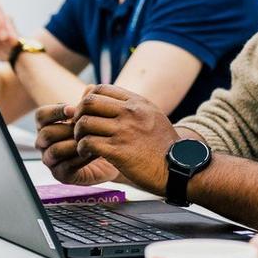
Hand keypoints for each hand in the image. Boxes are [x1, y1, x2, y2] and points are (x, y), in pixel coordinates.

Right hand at [33, 104, 119, 186]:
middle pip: (46, 133)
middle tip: (86, 127)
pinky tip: (94, 151)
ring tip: (92, 139)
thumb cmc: (98, 131)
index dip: (55, 111)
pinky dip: (80, 158)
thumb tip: (90, 88)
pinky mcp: (60, 175)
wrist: (112, 154)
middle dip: (67, 129)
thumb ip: (90, 102)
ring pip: (54, 150)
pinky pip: (65, 166)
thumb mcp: (94, 114)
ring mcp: (50, 160)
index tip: (73, 109)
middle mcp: (44, 143)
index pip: (40, 115)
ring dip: (74, 144)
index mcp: (46, 125)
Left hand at [63, 85, 177, 195]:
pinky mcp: (118, 151)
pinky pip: (88, 143)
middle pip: (88, 102)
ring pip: (85, 123)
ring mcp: (124, 131)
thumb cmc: (163, 145)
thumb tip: (109, 97)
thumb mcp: (152, 115)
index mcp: (137, 102)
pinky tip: (86, 154)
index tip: (88, 113)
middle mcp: (130, 113)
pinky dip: (82, 149)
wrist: (179, 168)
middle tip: (79, 127)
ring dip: (78, 134)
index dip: (87, 100)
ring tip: (82, 143)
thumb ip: (131, 105)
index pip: (100, 89)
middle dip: (78, 114)